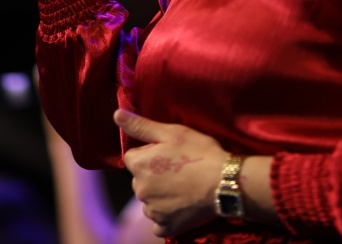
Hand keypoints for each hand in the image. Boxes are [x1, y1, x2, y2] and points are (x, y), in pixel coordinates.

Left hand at [115, 110, 228, 236]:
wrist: (225, 182)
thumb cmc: (199, 152)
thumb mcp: (172, 132)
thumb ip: (141, 125)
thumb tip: (117, 115)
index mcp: (138, 165)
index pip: (133, 157)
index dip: (150, 153)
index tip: (169, 154)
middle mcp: (140, 189)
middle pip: (140, 179)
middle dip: (153, 175)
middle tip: (178, 170)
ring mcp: (152, 210)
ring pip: (149, 200)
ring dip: (159, 196)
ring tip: (183, 187)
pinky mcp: (166, 226)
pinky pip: (158, 222)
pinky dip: (166, 216)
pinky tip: (181, 206)